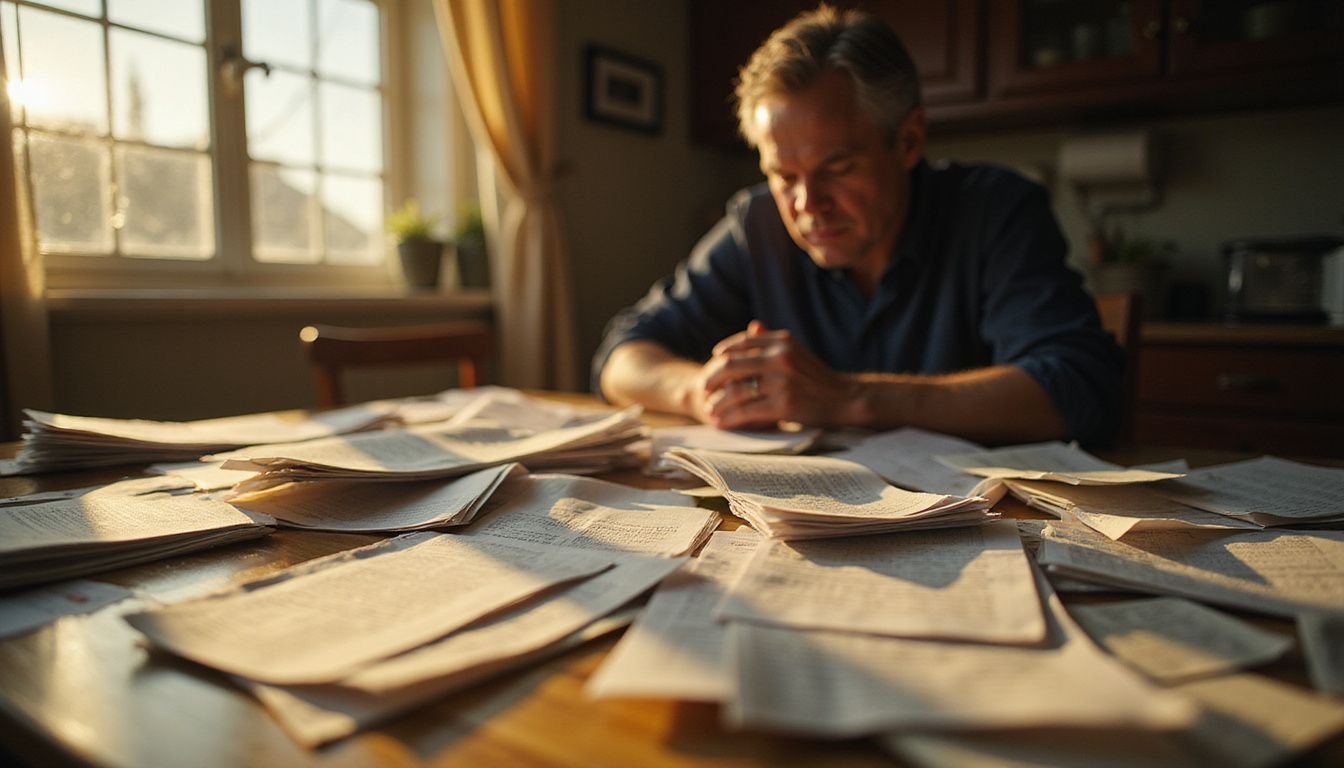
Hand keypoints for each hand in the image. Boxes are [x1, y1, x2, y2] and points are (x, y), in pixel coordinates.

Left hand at [698, 321, 858, 428]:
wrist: (845, 398)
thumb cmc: (818, 377)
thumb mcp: (798, 351)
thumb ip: (774, 340)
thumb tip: (753, 325)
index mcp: (783, 340)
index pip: (743, 342)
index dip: (724, 352)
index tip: (713, 361)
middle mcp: (780, 357)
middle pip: (732, 366)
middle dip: (712, 378)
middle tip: (703, 388)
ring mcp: (781, 381)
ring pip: (736, 392)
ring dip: (718, 403)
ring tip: (710, 410)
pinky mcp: (783, 404)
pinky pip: (747, 411)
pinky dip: (730, 418)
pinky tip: (722, 422)